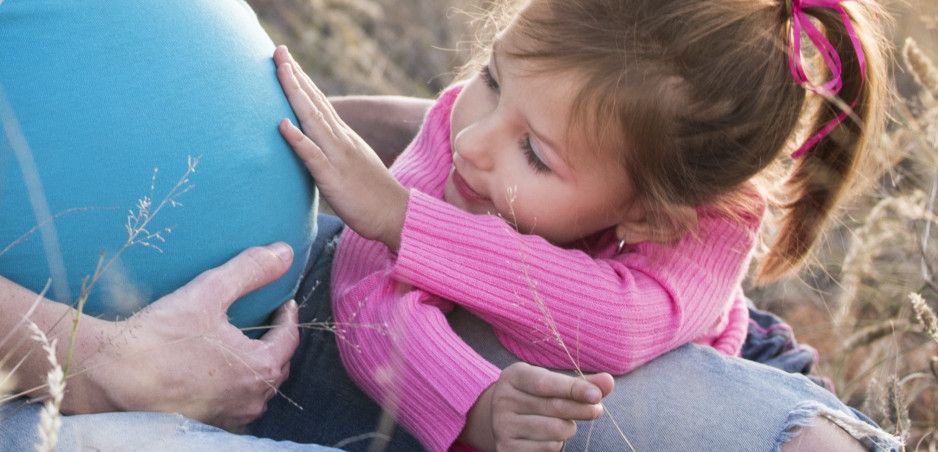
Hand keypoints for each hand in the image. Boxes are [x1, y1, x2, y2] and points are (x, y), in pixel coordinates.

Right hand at [63, 243, 299, 430]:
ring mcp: (228, 417)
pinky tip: (216, 373)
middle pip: (277, 367)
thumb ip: (250, 270)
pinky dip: (232, 387)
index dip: (288, 317)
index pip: (289, 340)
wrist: (110, 376)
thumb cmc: (161, 336)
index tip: (283, 303)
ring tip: (243, 346)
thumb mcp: (210, 292)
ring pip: (256, 391)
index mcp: (260, 368)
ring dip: (256, 368)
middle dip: (275, 343)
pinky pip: (231, 405)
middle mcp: (250, 400)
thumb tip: (285, 253)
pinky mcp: (204, 424)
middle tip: (266, 322)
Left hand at [274, 45, 408, 251]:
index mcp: (344, 138)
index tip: (285, 59)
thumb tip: (315, 144)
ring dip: (295, 95)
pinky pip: (313, 156)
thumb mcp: (351, 164)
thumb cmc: (372, 195)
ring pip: (313, 120)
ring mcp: (338, 157)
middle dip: (295, 76)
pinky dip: (298, 139)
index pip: (320, 103)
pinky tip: (282, 124)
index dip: (302, 80)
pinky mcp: (334, 179)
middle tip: (278, 50)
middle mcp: (341, 140)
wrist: (397, 215)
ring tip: (280, 71)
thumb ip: (334, 150)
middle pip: (315, 102)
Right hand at [462, 362, 613, 451]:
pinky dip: (557, 443)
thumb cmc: (535, 396)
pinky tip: (551, 436)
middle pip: (554, 407)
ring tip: (565, 423)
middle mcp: (503, 399)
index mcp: (513, 376)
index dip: (574, 389)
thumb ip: (579, 383)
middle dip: (582, 409)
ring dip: (569, 428)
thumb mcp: (552, 383)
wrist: (503, 418)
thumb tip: (608, 382)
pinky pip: (547, 447)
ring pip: (554, 430)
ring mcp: (503, 425)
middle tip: (597, 410)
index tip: (597, 395)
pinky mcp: (507, 448)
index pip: (546, 383)